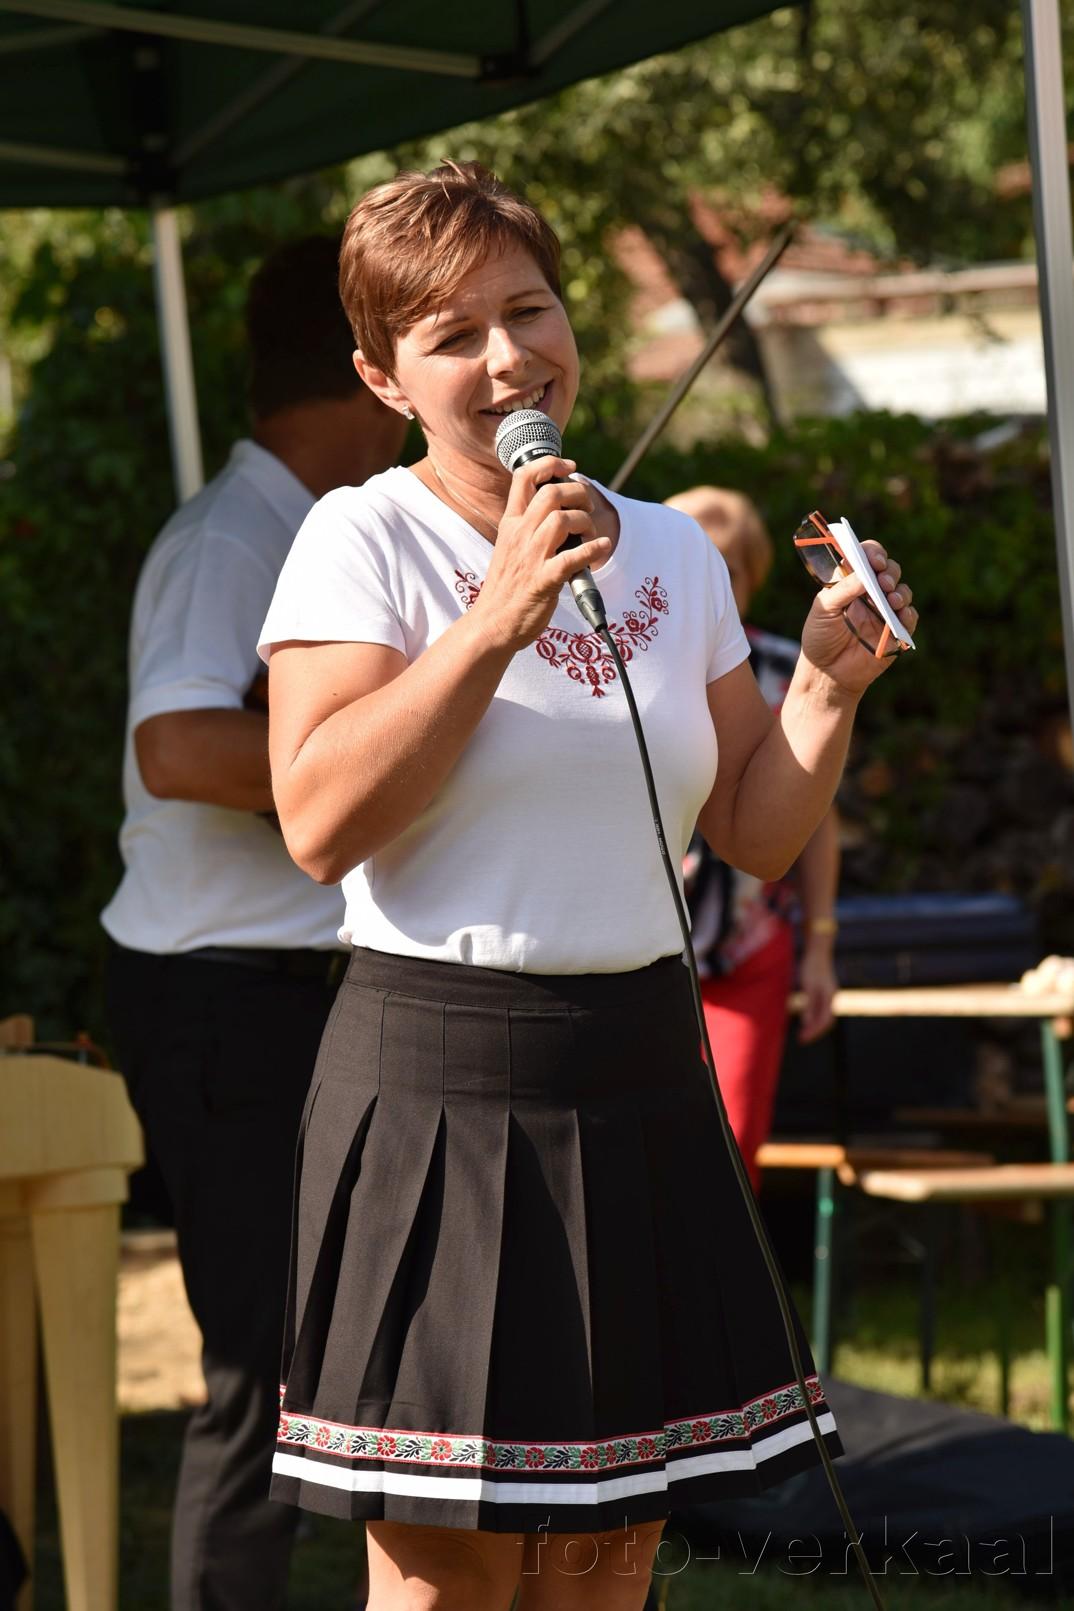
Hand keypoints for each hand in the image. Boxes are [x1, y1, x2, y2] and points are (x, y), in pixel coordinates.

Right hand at [471, 458, 612, 650]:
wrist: (493, 623)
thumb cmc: (507, 587)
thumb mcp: (510, 546)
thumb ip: (528, 525)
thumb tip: (557, 508)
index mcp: (511, 524)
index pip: (524, 476)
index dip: (550, 463)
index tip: (570, 466)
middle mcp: (519, 535)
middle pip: (550, 493)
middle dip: (578, 493)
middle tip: (587, 507)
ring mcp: (531, 557)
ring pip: (562, 519)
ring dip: (585, 521)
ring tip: (589, 533)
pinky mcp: (544, 580)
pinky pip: (573, 557)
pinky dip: (593, 549)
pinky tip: (601, 548)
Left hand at [797, 945, 837, 1042]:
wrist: (817, 951)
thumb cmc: (811, 967)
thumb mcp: (808, 986)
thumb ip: (809, 1004)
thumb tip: (807, 1022)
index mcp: (830, 997)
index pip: (825, 1021)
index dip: (814, 1032)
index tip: (803, 1039)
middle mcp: (831, 998)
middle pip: (826, 1021)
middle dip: (814, 1032)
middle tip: (801, 1040)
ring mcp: (828, 995)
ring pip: (824, 1016)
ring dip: (814, 1026)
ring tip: (802, 1034)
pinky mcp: (823, 993)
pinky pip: (820, 1010)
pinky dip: (813, 1018)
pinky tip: (804, 1020)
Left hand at [800, 541, 917, 695]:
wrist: (826, 672)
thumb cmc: (820, 637)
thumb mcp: (823, 609)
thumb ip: (842, 589)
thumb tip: (864, 573)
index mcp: (852, 582)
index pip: (867, 557)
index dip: (874, 554)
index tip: (874, 561)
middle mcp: (871, 593)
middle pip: (889, 571)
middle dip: (889, 572)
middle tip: (883, 582)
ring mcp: (884, 612)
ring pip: (902, 592)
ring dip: (900, 593)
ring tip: (890, 600)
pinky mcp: (895, 632)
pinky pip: (909, 618)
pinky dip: (907, 615)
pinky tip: (900, 616)